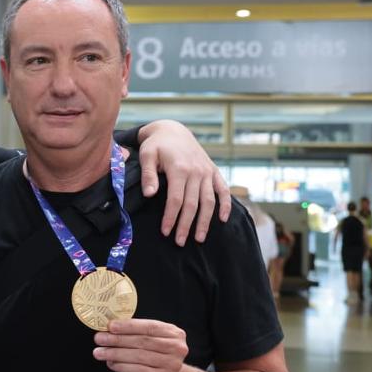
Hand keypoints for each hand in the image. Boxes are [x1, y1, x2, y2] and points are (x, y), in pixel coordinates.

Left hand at [93, 319, 188, 371]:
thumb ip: (135, 333)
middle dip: (117, 339)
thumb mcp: (150, 342)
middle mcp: (176, 348)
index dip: (128, 326)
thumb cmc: (152, 358)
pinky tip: (110, 363)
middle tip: (99, 338)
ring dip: (115, 353)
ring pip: (138, 356)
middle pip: (142, 341)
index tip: (110, 326)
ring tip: (99, 352)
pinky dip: (122, 366)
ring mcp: (172, 364)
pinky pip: (138, 370)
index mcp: (173, 333)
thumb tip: (108, 327)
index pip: (149, 326)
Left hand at [137, 120, 230, 245]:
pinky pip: (223, 190)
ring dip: (205, 221)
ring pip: (209, 201)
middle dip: (186, 225)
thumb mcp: (147, 155)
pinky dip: (225, 205)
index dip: (171, 217)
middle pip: (193, 204)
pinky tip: (222, 219)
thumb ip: (148, 175)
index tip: (166, 232)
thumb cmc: (156, 145)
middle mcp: (196, 172)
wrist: (173, 130)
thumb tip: (149, 194)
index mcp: (179, 169)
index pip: (176, 200)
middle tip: (180, 242)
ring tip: (199, 238)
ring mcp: (207, 172)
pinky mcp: (213, 171)